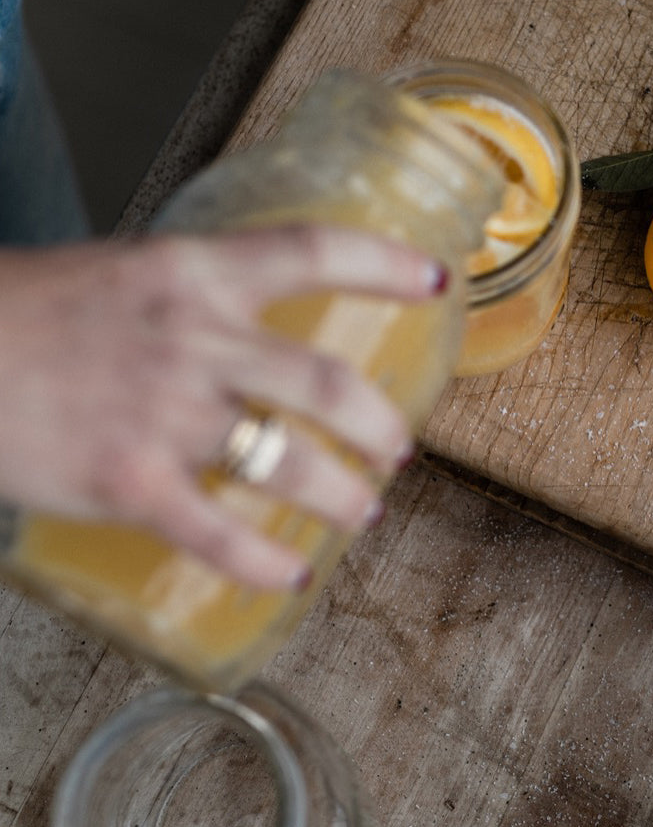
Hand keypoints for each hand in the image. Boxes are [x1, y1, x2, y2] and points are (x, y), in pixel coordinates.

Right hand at [0, 226, 446, 588]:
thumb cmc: (26, 312)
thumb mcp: (124, 277)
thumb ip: (198, 299)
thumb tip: (258, 329)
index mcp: (194, 274)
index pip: (314, 250)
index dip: (387, 264)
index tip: (438, 280)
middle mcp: (193, 338)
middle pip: (324, 383)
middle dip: (379, 424)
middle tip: (398, 445)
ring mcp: (163, 413)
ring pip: (289, 462)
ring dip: (341, 495)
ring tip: (364, 510)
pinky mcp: (127, 481)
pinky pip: (218, 532)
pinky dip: (265, 562)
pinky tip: (291, 576)